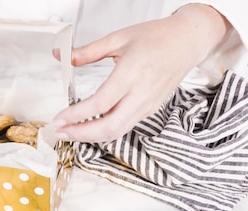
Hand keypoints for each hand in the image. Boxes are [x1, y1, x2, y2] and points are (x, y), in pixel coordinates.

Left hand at [53, 4, 230, 142]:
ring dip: (91, 137)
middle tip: (59, 132)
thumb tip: (60, 55)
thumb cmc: (157, 37)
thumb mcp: (118, 38)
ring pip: (117, 131)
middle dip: (81, 134)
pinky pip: (125, 127)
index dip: (77, 115)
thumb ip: (87, 51)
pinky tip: (88, 128)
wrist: (188, 42)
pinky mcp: (149, 110)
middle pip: (109, 126)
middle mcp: (141, 93)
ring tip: (69, 133)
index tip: (59, 118)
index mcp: (131, 73)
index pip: (100, 103)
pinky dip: (104, 132)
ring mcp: (147, 105)